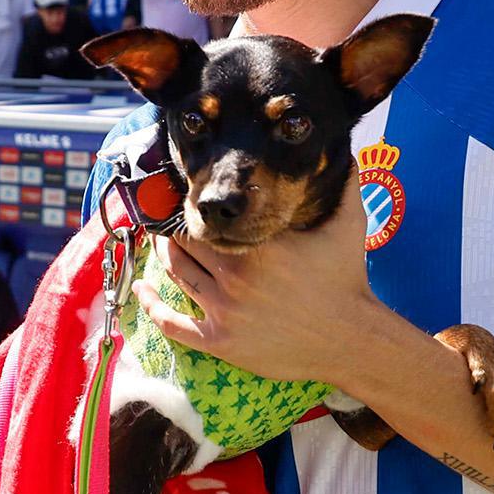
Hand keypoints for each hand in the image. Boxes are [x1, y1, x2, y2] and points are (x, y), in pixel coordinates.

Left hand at [132, 181, 376, 386]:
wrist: (350, 339)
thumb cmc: (347, 282)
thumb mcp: (349, 226)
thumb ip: (346, 184)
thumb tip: (348, 150)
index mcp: (260, 245)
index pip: (209, 218)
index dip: (196, 208)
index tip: (191, 199)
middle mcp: (236, 276)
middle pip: (186, 244)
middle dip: (174, 230)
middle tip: (170, 220)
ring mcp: (225, 312)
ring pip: (178, 274)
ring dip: (164, 257)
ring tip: (161, 244)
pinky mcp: (221, 342)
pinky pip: (173, 324)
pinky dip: (152, 306)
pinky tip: (143, 291)